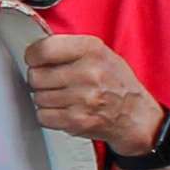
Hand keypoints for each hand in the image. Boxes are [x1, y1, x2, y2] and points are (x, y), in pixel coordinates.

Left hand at [17, 27, 168, 156]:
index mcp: (92, 50)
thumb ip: (69, 48)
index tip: (35, 60)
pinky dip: (49, 115)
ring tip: (63, 97)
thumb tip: (34, 51)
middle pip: (36, 76)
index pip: (43, 49)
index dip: (33, 56)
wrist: (136, 116)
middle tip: (52, 82)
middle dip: (39, 79)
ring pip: (38, 97)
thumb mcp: (101, 53)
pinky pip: (43, 116)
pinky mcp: (78, 121)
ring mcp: (83, 99)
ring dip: (45, 98)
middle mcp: (88, 73)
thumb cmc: (115, 82)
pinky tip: (64, 110)